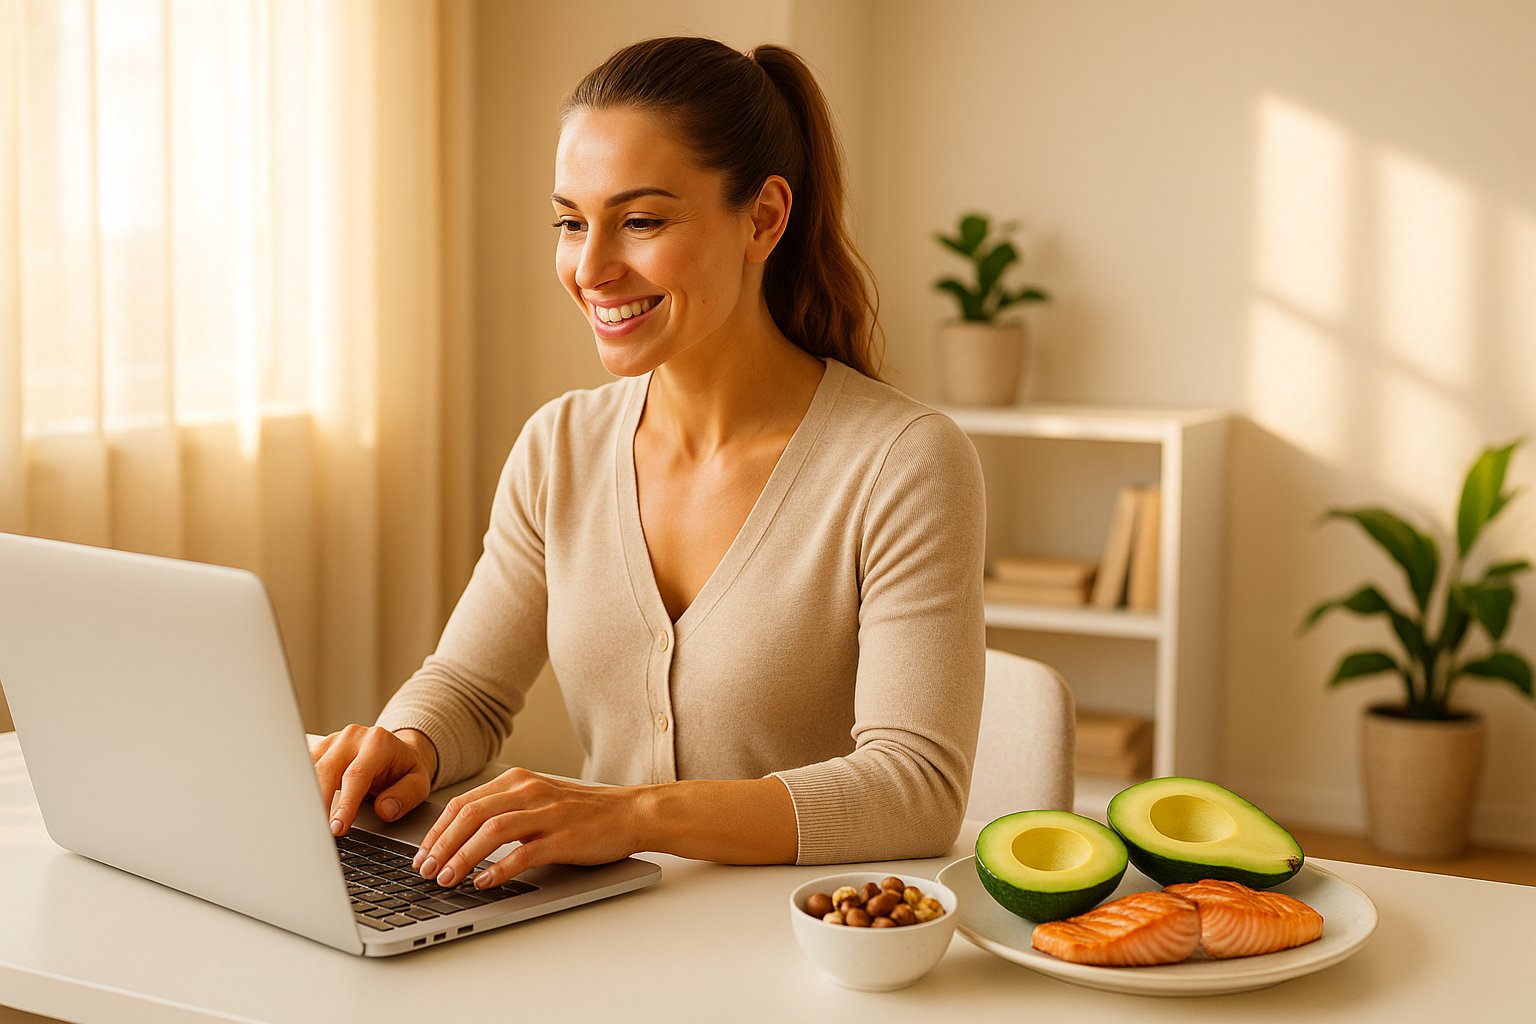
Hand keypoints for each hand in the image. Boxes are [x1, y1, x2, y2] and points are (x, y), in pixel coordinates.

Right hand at [310, 724, 436, 835]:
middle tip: (318, 832)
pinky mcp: (321, 749)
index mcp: (378, 743)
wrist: (397, 751)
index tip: (337, 828)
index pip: (356, 776)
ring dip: (306, 798)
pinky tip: (302, 810)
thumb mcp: (419, 782)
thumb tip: (384, 810)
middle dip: (319, 804)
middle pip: (327, 771)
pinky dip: (302, 790)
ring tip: (307, 824)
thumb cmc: (405, 769)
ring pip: (311, 770)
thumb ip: (406, 796)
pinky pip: (304, 769)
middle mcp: (353, 738)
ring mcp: (333, 741)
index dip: (345, 804)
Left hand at [412, 767, 646, 888]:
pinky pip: (524, 853)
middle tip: (425, 870)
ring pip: (491, 831)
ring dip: (462, 857)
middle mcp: (529, 791)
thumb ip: (505, 810)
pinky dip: (498, 869)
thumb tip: (461, 837)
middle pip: (470, 815)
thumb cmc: (584, 813)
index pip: (463, 803)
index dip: (437, 830)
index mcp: (518, 781)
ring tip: (446, 879)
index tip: (422, 854)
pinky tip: (484, 882)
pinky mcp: (564, 837)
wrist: (631, 813)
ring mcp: (547, 814)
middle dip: (441, 845)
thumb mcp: (539, 801)